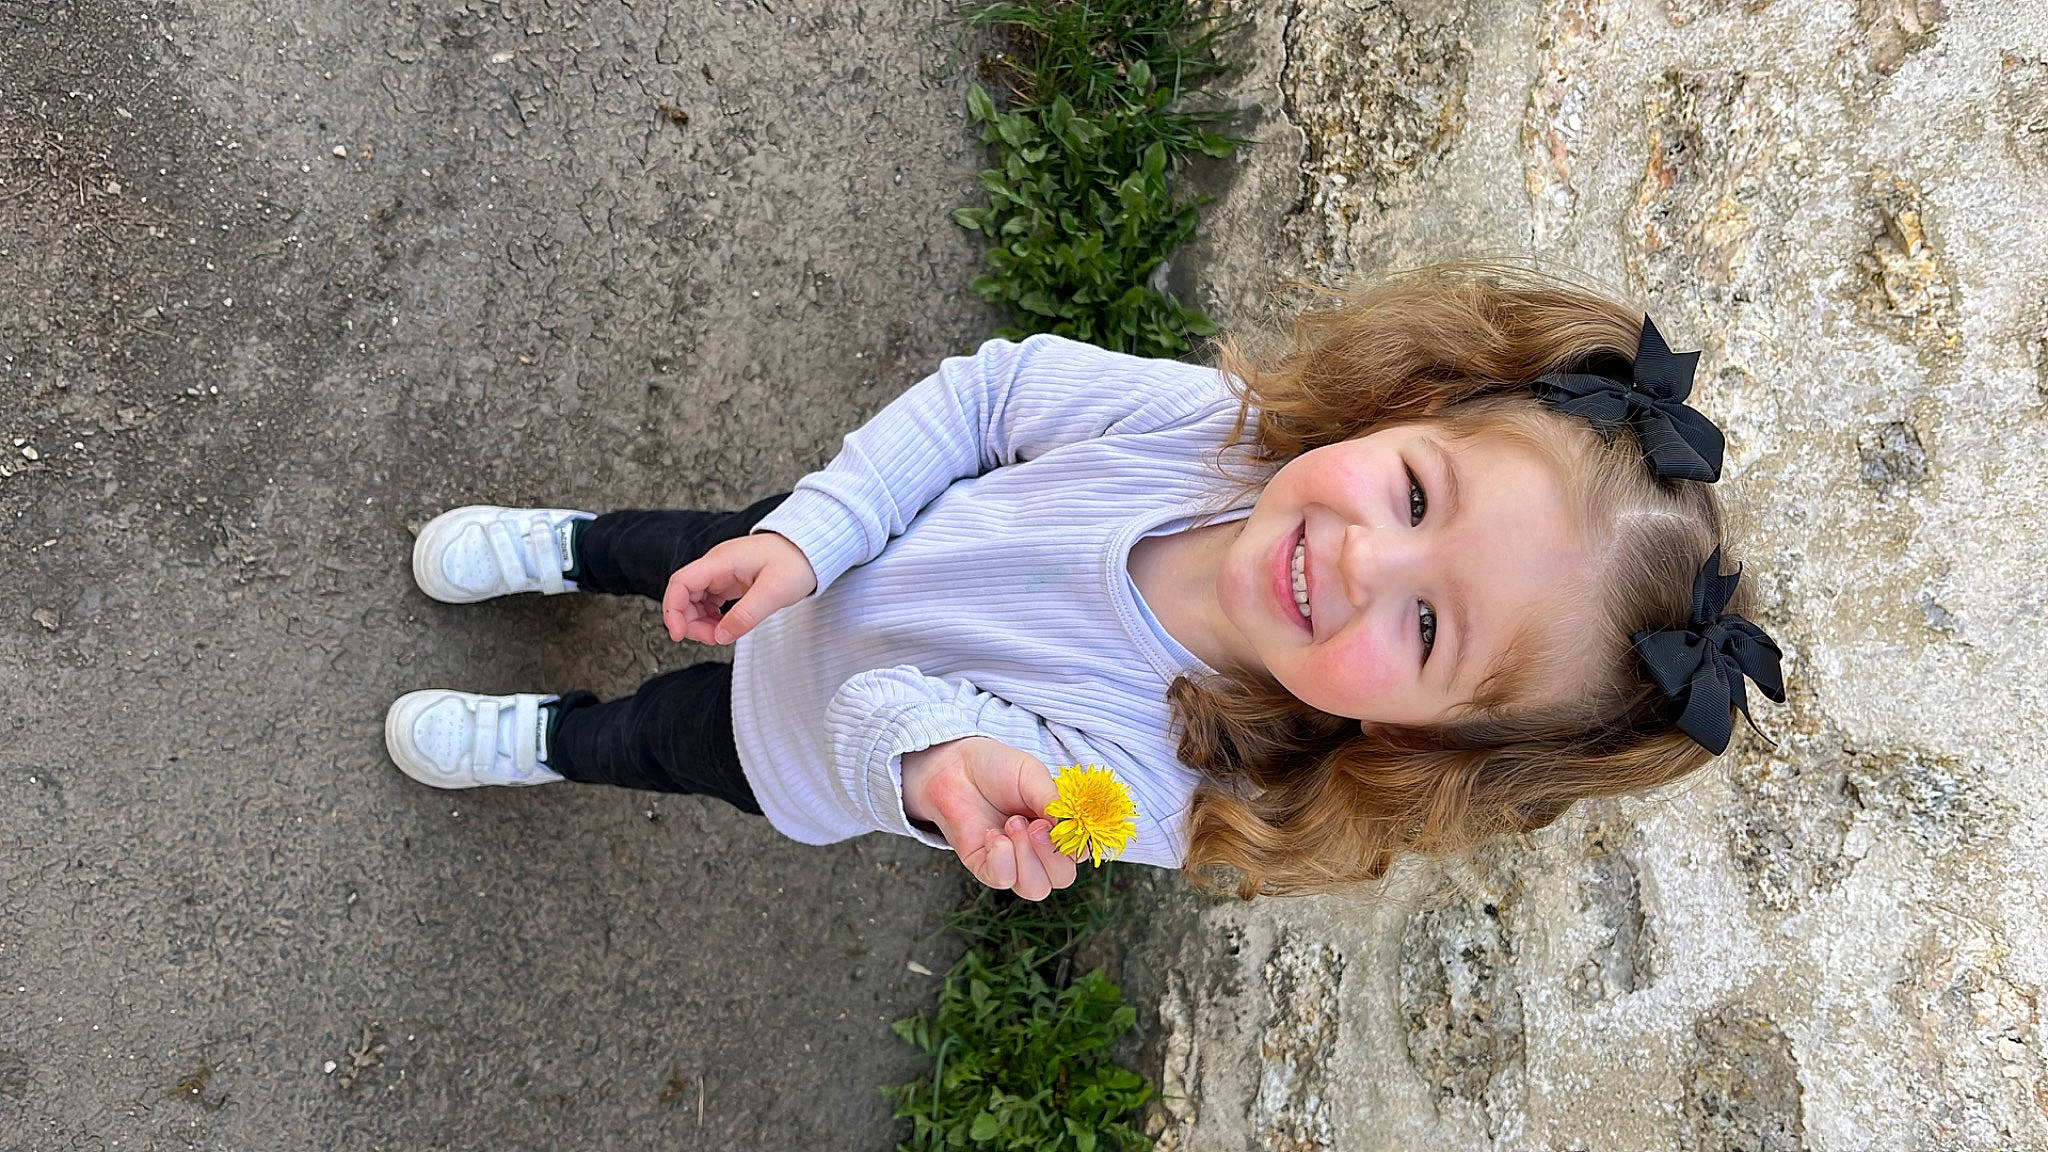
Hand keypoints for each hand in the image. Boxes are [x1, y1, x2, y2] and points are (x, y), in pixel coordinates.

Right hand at [662, 532, 817, 644]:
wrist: (813, 548)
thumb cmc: (797, 562)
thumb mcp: (774, 592)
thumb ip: (746, 615)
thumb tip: (720, 636)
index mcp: (722, 561)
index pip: (680, 582)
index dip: (673, 610)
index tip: (679, 634)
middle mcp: (717, 565)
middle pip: (685, 594)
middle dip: (690, 621)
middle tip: (713, 639)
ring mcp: (723, 572)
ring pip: (696, 600)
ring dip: (700, 621)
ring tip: (721, 635)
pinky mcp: (731, 581)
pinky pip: (710, 601)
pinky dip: (712, 617)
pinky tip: (725, 626)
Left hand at [901, 736, 1078, 900]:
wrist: (956, 767)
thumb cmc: (998, 769)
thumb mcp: (1031, 775)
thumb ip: (1052, 799)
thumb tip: (1069, 825)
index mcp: (1059, 829)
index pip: (1081, 853)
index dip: (1077, 844)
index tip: (1064, 822)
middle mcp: (1040, 852)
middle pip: (1062, 878)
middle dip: (1051, 855)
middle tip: (1034, 825)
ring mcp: (1013, 863)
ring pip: (1035, 888)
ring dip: (1025, 856)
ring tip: (1011, 823)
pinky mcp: (986, 867)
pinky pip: (1002, 879)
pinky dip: (1000, 856)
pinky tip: (992, 833)